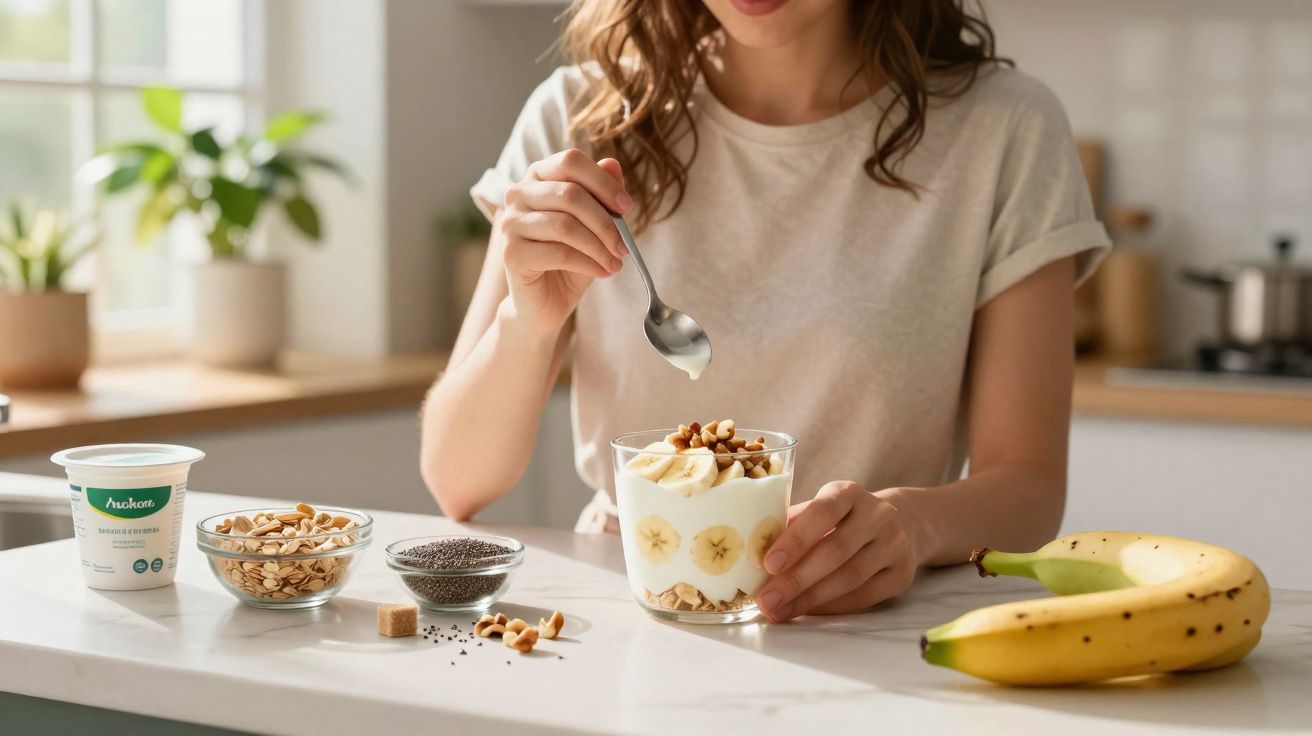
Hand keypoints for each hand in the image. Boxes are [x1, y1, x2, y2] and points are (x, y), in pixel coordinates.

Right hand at [499, 149, 632, 336]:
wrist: (546, 302)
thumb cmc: (570, 260)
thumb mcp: (593, 225)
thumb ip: (601, 195)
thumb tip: (613, 164)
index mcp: (538, 177)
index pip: (570, 162)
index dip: (603, 182)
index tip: (627, 207)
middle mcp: (518, 194)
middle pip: (570, 194)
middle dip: (605, 222)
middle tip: (624, 246)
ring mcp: (511, 224)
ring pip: (565, 225)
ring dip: (599, 246)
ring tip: (616, 262)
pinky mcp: (512, 254)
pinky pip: (560, 253)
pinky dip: (589, 263)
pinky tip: (602, 272)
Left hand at [755, 481, 915, 622]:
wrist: (903, 523)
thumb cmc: (843, 518)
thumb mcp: (820, 510)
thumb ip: (791, 525)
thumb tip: (749, 550)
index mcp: (849, 492)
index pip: (823, 512)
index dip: (796, 539)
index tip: (768, 564)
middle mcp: (878, 515)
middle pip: (836, 551)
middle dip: (796, 580)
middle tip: (766, 600)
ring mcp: (894, 545)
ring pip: (850, 578)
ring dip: (810, 599)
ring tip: (779, 611)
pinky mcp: (902, 574)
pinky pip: (864, 596)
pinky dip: (832, 607)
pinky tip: (806, 612)